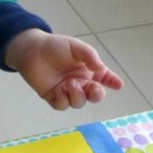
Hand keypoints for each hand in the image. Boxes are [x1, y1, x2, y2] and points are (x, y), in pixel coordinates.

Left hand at [4, 29, 123, 110]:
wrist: (33, 51)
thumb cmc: (56, 47)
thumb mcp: (76, 47)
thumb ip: (90, 56)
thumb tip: (100, 69)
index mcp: (89, 70)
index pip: (104, 78)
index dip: (113, 82)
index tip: (119, 85)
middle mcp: (80, 82)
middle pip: (94, 96)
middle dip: (96, 95)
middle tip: (92, 89)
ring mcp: (67, 91)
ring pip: (78, 103)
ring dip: (76, 95)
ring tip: (68, 83)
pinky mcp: (53, 98)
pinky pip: (62, 105)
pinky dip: (63, 100)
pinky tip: (58, 90)